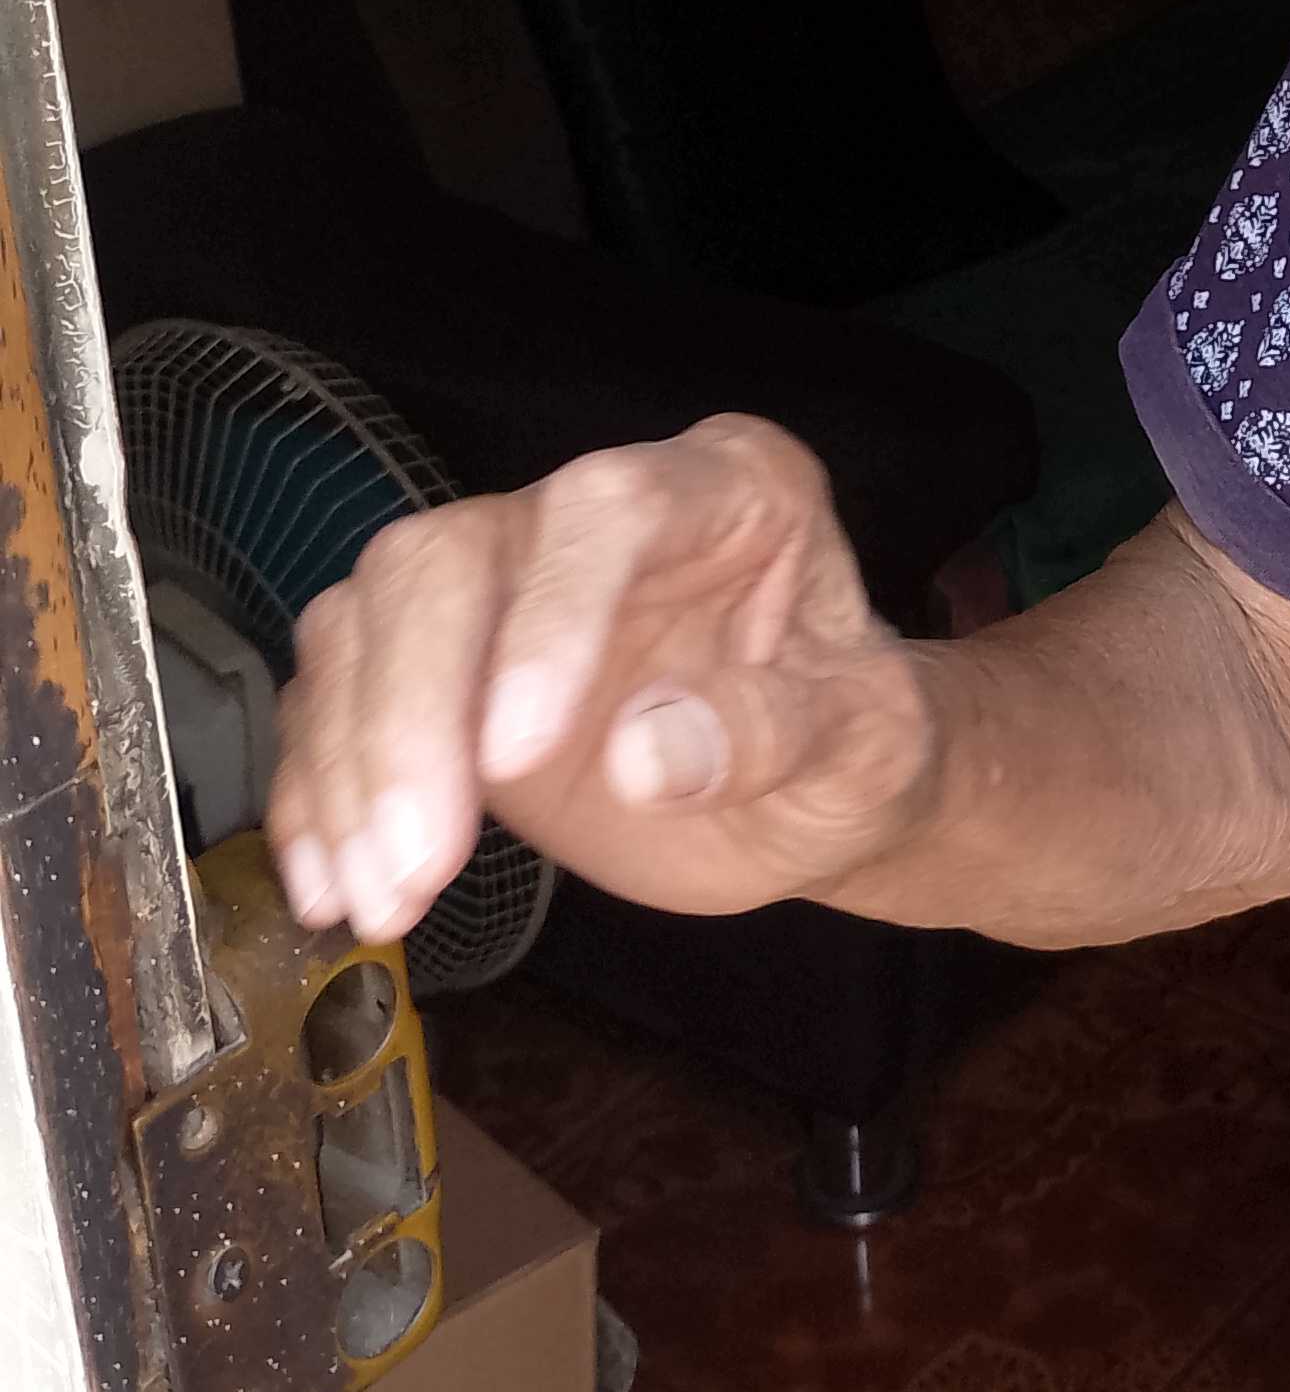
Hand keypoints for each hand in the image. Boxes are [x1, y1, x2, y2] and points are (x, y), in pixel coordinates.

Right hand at [264, 416, 943, 942]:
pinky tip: (335, 888)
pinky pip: (338, 702)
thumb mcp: (868, 750)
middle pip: (449, 561)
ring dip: (355, 771)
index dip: (550, 618)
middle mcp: (590, 517)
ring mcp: (503, 587)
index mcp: (726, 488)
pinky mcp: (437, 670)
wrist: (811, 797)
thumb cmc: (856, 751)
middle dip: (414, 715)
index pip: (609, 510)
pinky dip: (319, 796)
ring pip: (369, 623)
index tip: (516, 757)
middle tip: (420, 863)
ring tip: (384, 903)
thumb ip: (778, 735)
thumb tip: (648, 756)